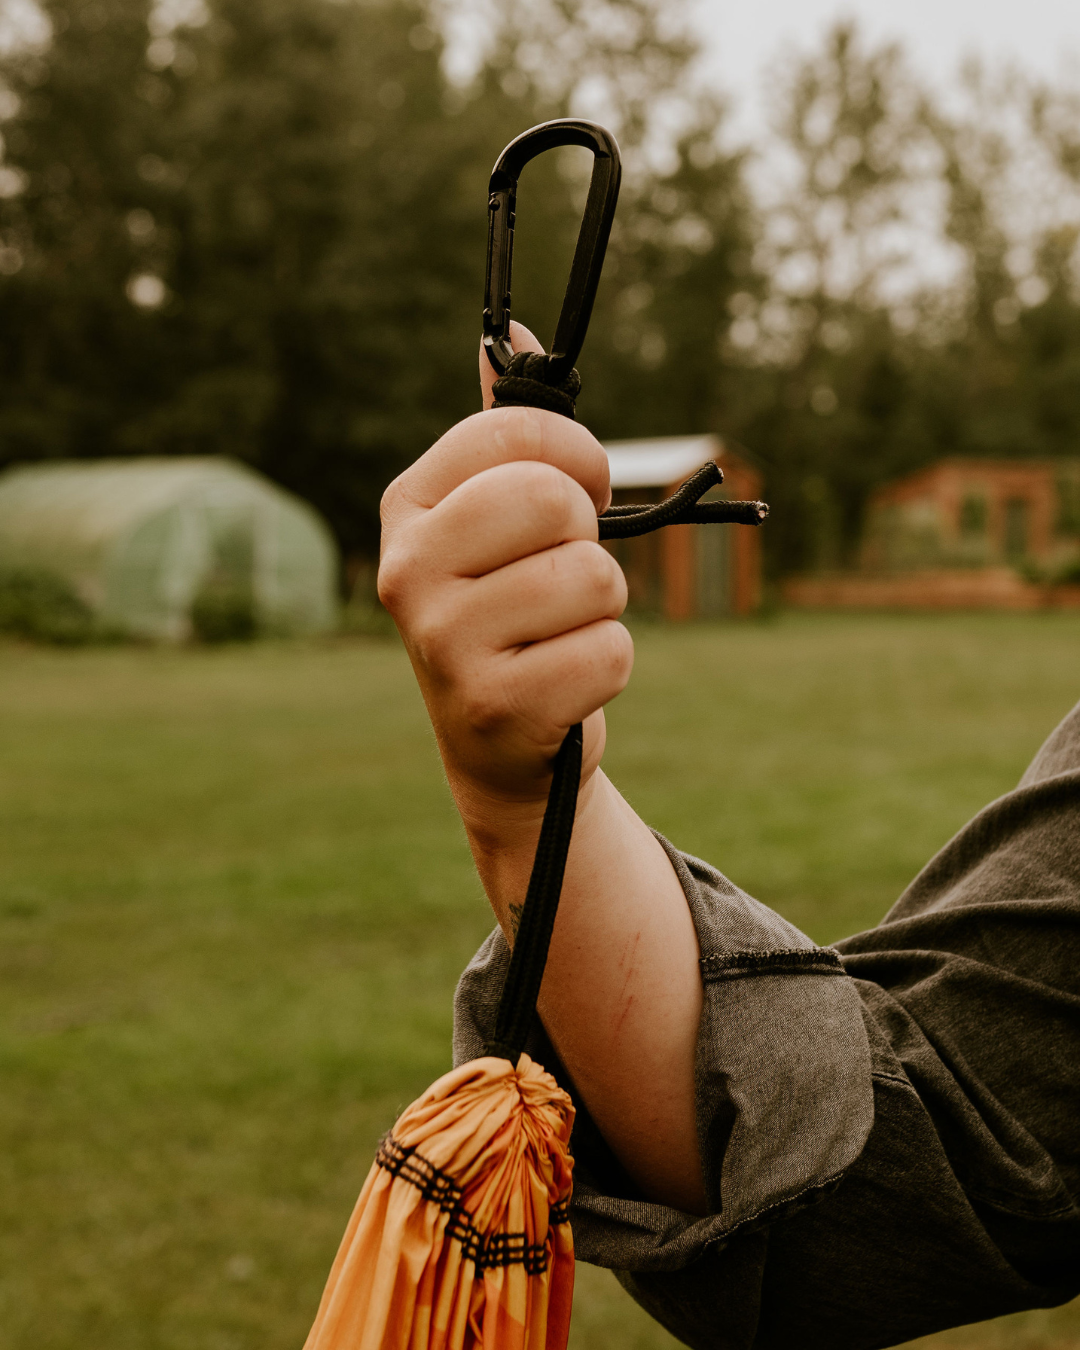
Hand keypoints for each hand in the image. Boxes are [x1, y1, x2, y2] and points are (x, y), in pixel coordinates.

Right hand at [380, 323, 705, 1214]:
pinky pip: (609, 653)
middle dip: (588, 541)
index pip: (519, 435)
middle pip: (555, 503)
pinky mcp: (490, 709)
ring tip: (561, 635)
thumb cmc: (513, 613)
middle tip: (562, 577)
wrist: (501, 746)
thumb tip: (509, 326)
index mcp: (410, 507)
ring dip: (603, 610)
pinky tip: (566, 684)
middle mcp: (408, 569)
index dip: (578, 460)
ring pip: (593, 579)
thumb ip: (506, 431)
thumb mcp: (498, 522)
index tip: (580, 490)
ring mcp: (440, 643)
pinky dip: (609, 668)